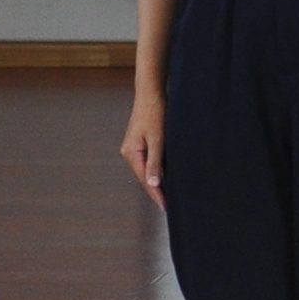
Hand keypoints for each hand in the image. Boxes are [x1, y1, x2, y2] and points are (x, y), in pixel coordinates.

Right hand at [120, 87, 164, 204]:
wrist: (151, 93)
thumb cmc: (155, 113)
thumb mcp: (157, 139)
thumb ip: (155, 161)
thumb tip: (153, 183)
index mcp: (131, 153)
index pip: (145, 179)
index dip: (156, 194)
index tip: (165, 206)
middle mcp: (130, 152)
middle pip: (144, 176)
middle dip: (156, 190)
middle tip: (169, 205)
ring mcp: (134, 147)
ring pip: (147, 169)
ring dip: (157, 181)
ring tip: (168, 195)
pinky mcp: (140, 142)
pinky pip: (149, 160)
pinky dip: (157, 169)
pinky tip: (165, 176)